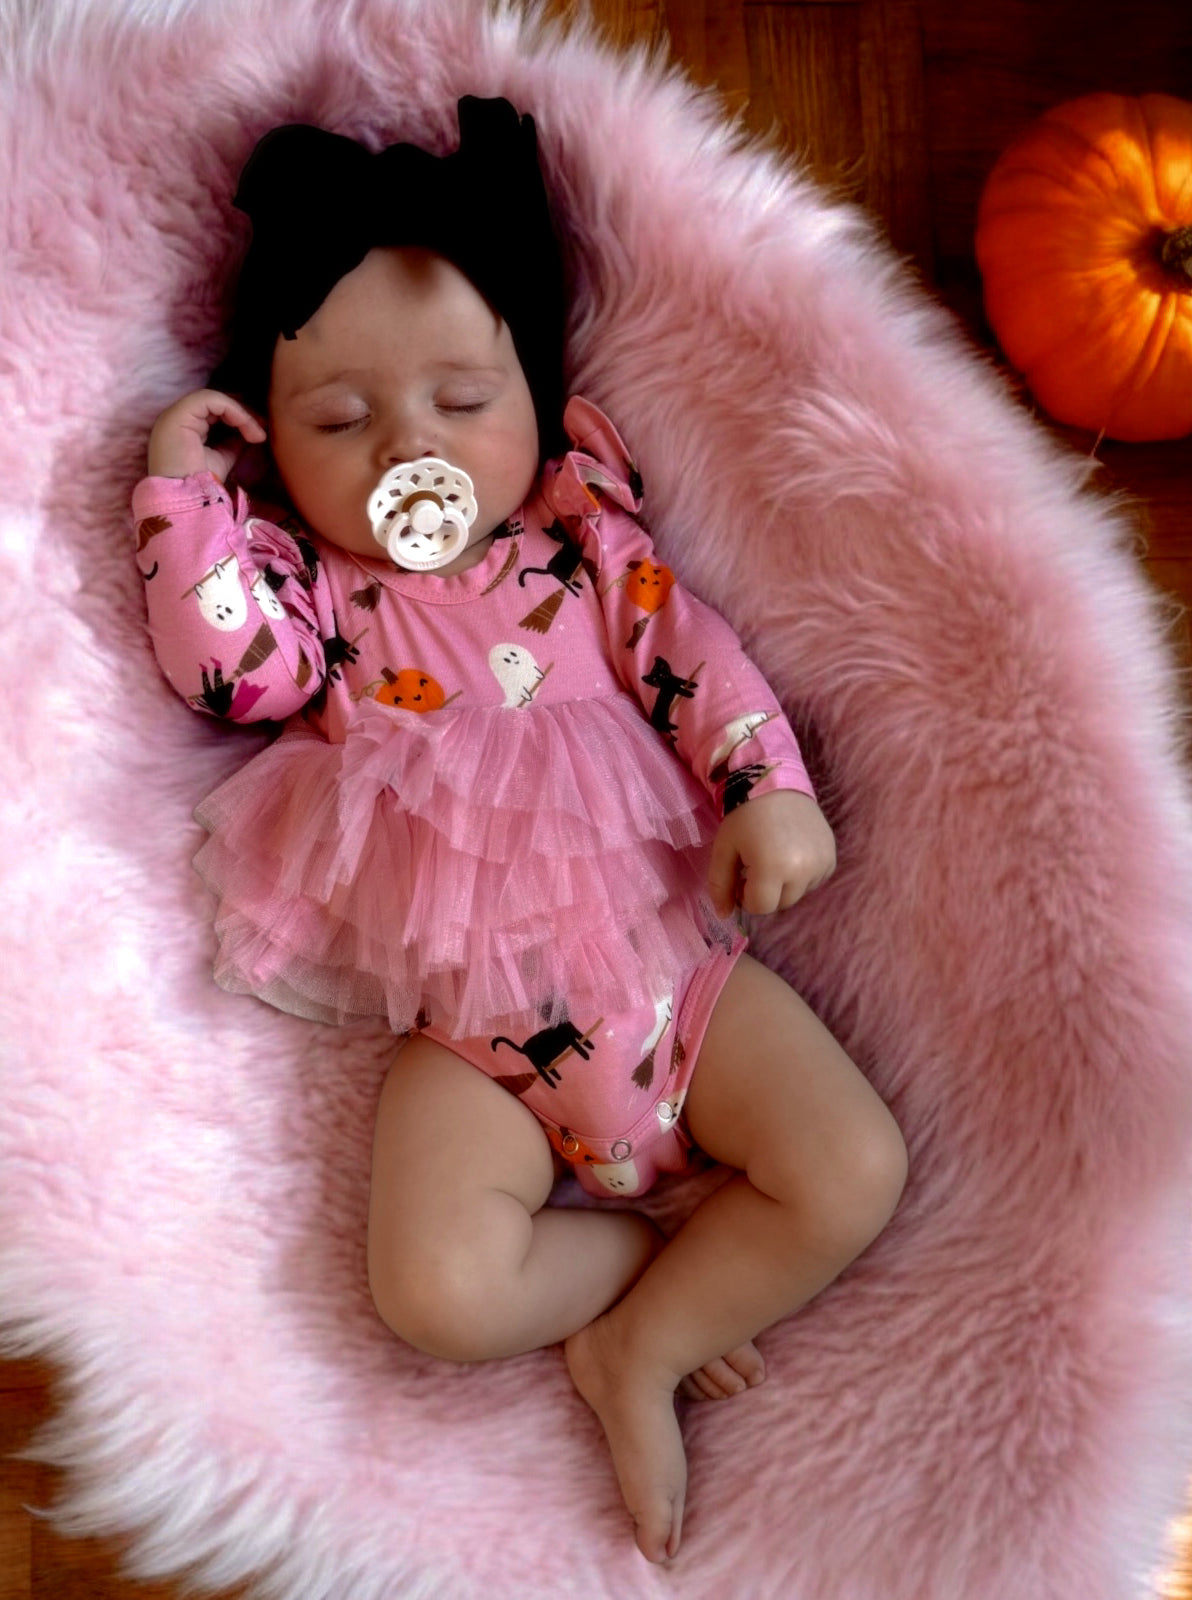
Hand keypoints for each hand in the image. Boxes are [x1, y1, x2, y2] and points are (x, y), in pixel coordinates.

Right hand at [146, 388, 266, 481]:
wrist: (187, 500)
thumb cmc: (202, 486)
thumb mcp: (222, 459)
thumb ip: (232, 443)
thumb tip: (250, 432)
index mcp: (183, 429)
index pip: (213, 413)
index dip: (238, 418)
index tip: (259, 434)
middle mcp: (176, 418)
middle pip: (215, 404)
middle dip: (242, 413)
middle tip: (262, 429)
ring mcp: (175, 414)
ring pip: (214, 399)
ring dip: (241, 413)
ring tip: (257, 433)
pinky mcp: (178, 413)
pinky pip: (211, 399)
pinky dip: (233, 410)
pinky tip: (247, 426)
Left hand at [707, 789, 835, 916]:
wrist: (776, 783)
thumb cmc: (744, 816)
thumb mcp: (723, 849)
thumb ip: (720, 885)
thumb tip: (724, 915)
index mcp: (772, 868)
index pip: (760, 907)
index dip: (746, 896)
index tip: (742, 876)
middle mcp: (802, 870)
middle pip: (781, 903)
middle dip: (766, 891)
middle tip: (757, 865)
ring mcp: (821, 864)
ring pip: (798, 894)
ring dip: (785, 884)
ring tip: (776, 855)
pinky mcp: (831, 857)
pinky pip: (814, 881)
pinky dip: (803, 875)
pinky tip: (793, 852)